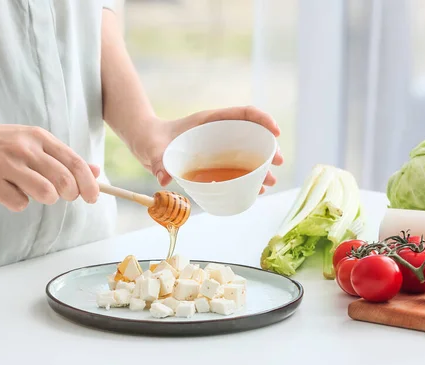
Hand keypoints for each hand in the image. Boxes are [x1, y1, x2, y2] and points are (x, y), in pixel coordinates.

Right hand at [0, 122, 99, 210]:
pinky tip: (7, 191)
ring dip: (45, 199)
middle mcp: (25, 148)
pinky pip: (19, 204)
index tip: (94, 197)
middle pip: (64, 180)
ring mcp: (7, 164)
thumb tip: (95, 172)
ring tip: (31, 190)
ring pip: (46, 194)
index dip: (89, 183)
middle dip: (71, 195)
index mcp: (38, 136)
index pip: (74, 162)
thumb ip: (62, 157)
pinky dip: (18, 203)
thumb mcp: (31, 142)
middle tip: (64, 196)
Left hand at [131, 106, 282, 191]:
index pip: (243, 113)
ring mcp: (218, 146)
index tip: (275, 131)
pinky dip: (247, 178)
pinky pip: (236, 167)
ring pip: (246, 153)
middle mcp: (217, 131)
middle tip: (278, 164)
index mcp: (209, 120)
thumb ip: (157, 161)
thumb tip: (163, 179)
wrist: (147, 144)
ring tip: (269, 183)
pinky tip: (254, 191)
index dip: (262, 119)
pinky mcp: (214, 160)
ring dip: (261, 167)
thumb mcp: (153, 149)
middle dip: (268, 148)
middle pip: (251, 134)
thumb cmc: (152, 140)